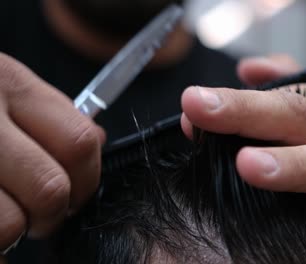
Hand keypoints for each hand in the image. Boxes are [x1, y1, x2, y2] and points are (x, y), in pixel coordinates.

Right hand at [0, 53, 104, 252]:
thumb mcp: (2, 85)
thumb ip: (48, 112)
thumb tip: (95, 142)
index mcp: (8, 85)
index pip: (80, 143)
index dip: (87, 179)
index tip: (77, 192)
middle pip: (50, 189)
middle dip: (52, 214)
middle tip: (39, 215)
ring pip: (9, 225)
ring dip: (12, 233)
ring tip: (1, 218)